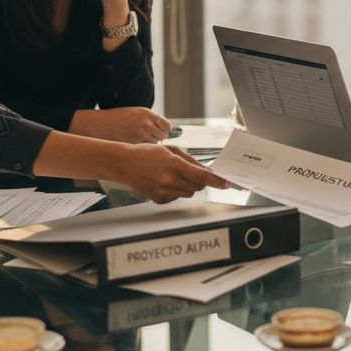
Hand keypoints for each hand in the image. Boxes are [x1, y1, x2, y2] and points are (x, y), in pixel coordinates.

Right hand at [69, 107, 172, 143]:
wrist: (100, 126)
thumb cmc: (118, 118)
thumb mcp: (136, 113)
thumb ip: (151, 119)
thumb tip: (164, 129)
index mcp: (147, 114)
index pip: (167, 126)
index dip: (165, 129)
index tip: (161, 131)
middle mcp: (146, 125)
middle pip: (163, 136)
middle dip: (158, 137)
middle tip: (150, 137)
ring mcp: (140, 136)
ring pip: (155, 145)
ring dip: (151, 145)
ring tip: (140, 141)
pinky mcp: (135, 146)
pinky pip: (146, 151)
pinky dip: (144, 150)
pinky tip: (136, 146)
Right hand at [115, 144, 230, 202]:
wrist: (125, 164)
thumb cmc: (148, 153)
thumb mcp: (171, 150)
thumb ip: (190, 160)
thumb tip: (207, 170)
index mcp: (174, 165)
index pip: (201, 176)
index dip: (216, 181)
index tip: (226, 184)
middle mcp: (170, 180)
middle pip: (197, 186)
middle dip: (199, 180)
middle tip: (192, 173)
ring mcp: (164, 192)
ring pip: (189, 193)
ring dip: (188, 185)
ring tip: (174, 175)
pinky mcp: (159, 200)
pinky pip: (177, 197)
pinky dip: (176, 190)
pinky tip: (164, 181)